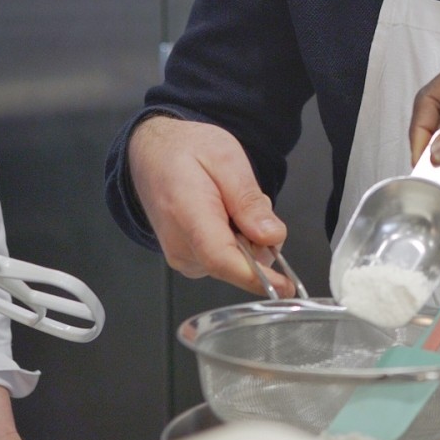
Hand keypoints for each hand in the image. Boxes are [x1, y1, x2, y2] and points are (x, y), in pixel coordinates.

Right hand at [125, 115, 290, 294]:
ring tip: (230, 203)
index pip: (221, 259)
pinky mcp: (189, 262)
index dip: (256, 277)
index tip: (286, 286)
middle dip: (259, 240)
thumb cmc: (187, 152)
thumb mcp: (227, 159)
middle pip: (238, 264)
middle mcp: (180, 246)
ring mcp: (183, 258)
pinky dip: (237, 242)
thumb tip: (271, 237)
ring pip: (237, 263)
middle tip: (246, 201)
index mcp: (186, 214)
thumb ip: (248, 200)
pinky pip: (228, 261)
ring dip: (248, 238)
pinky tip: (224, 216)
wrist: (153, 155)